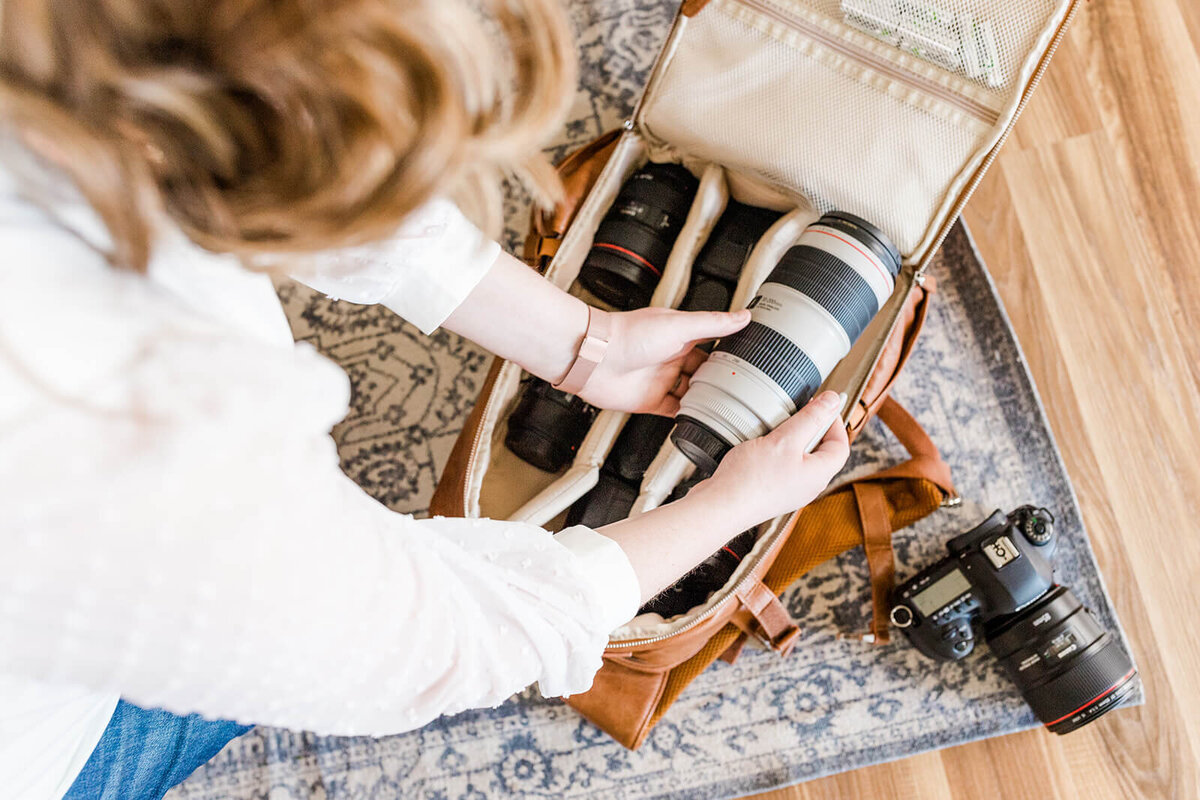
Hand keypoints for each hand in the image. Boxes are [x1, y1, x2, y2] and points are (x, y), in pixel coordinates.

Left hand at [576, 307, 750, 414]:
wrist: (595, 358)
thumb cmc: (628, 335)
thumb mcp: (680, 326)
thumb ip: (713, 324)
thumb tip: (743, 316)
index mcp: (681, 336)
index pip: (713, 343)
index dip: (730, 351)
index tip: (751, 359)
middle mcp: (672, 357)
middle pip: (704, 371)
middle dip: (721, 379)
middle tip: (742, 388)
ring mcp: (662, 380)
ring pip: (692, 392)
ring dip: (706, 398)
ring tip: (727, 405)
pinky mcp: (651, 401)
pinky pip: (675, 410)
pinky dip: (688, 415)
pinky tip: (701, 418)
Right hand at [693, 391, 850, 528]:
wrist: (721, 507)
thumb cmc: (751, 479)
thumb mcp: (785, 439)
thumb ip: (811, 418)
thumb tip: (832, 401)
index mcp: (819, 474)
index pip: (841, 445)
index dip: (835, 422)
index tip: (823, 406)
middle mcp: (808, 486)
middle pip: (821, 451)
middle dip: (811, 429)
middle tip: (797, 414)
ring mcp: (790, 491)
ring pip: (799, 458)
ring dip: (790, 440)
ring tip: (775, 430)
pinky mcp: (772, 493)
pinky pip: (782, 467)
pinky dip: (775, 453)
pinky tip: (759, 448)